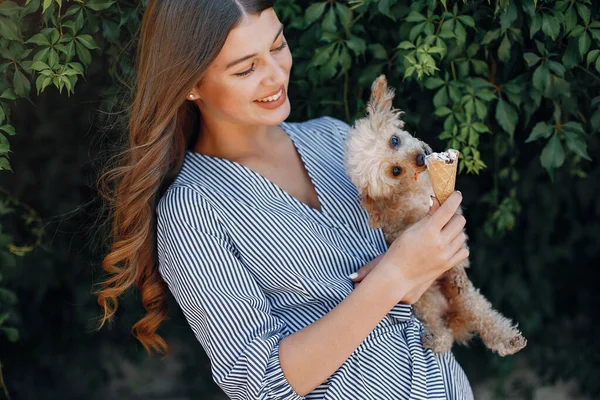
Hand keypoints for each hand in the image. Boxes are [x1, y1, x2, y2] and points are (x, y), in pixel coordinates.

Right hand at [352, 191, 467, 302]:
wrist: (398, 274)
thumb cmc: (400, 249)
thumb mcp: (411, 230)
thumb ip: (428, 216)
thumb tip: (437, 200)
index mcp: (428, 231)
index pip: (447, 210)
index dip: (454, 199)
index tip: (457, 194)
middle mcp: (440, 243)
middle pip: (459, 221)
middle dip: (454, 215)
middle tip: (445, 217)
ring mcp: (446, 255)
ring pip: (462, 235)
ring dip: (455, 231)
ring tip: (443, 233)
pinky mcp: (448, 265)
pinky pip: (464, 250)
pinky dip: (459, 246)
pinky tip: (449, 245)